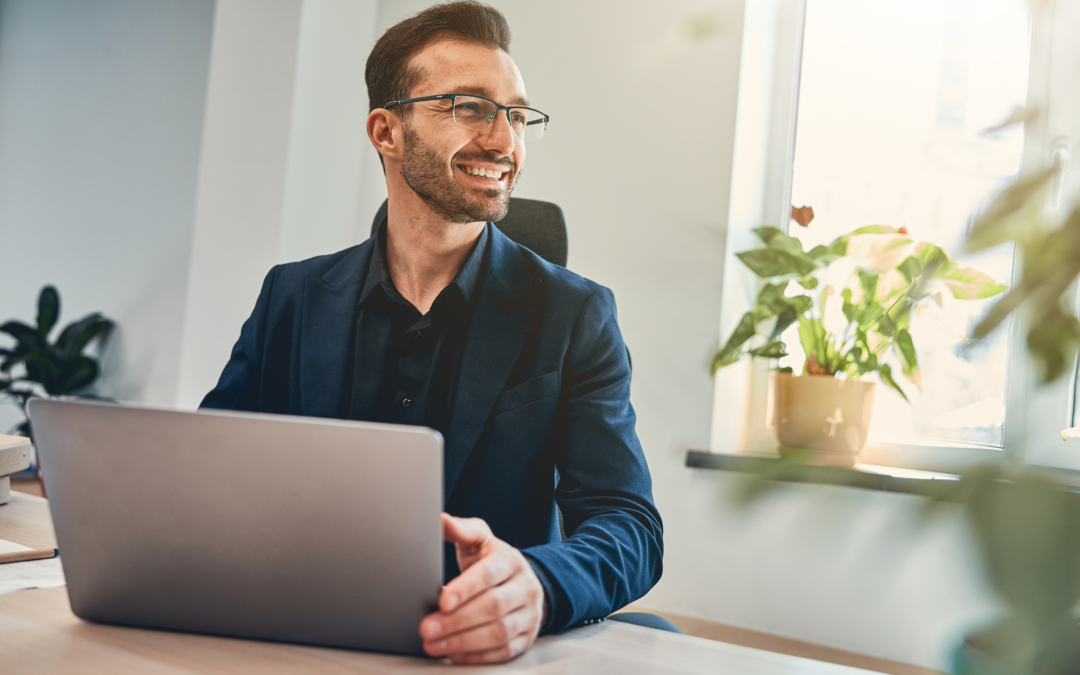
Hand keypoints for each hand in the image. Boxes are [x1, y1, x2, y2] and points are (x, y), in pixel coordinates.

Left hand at [419, 514, 545, 663]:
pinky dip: (477, 656)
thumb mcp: (478, 539)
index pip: (490, 574)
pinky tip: (453, 654)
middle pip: (493, 606)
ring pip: (500, 632)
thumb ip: (460, 529)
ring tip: (434, 645)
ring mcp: (529, 614)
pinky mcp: (527, 637)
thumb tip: (439, 519)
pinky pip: (504, 651)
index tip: (442, 600)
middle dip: (457, 620)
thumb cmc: (491, 560)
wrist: (520, 581)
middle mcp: (525, 586)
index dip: (466, 588)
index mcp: (510, 560)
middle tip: (427, 629)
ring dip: (463, 642)